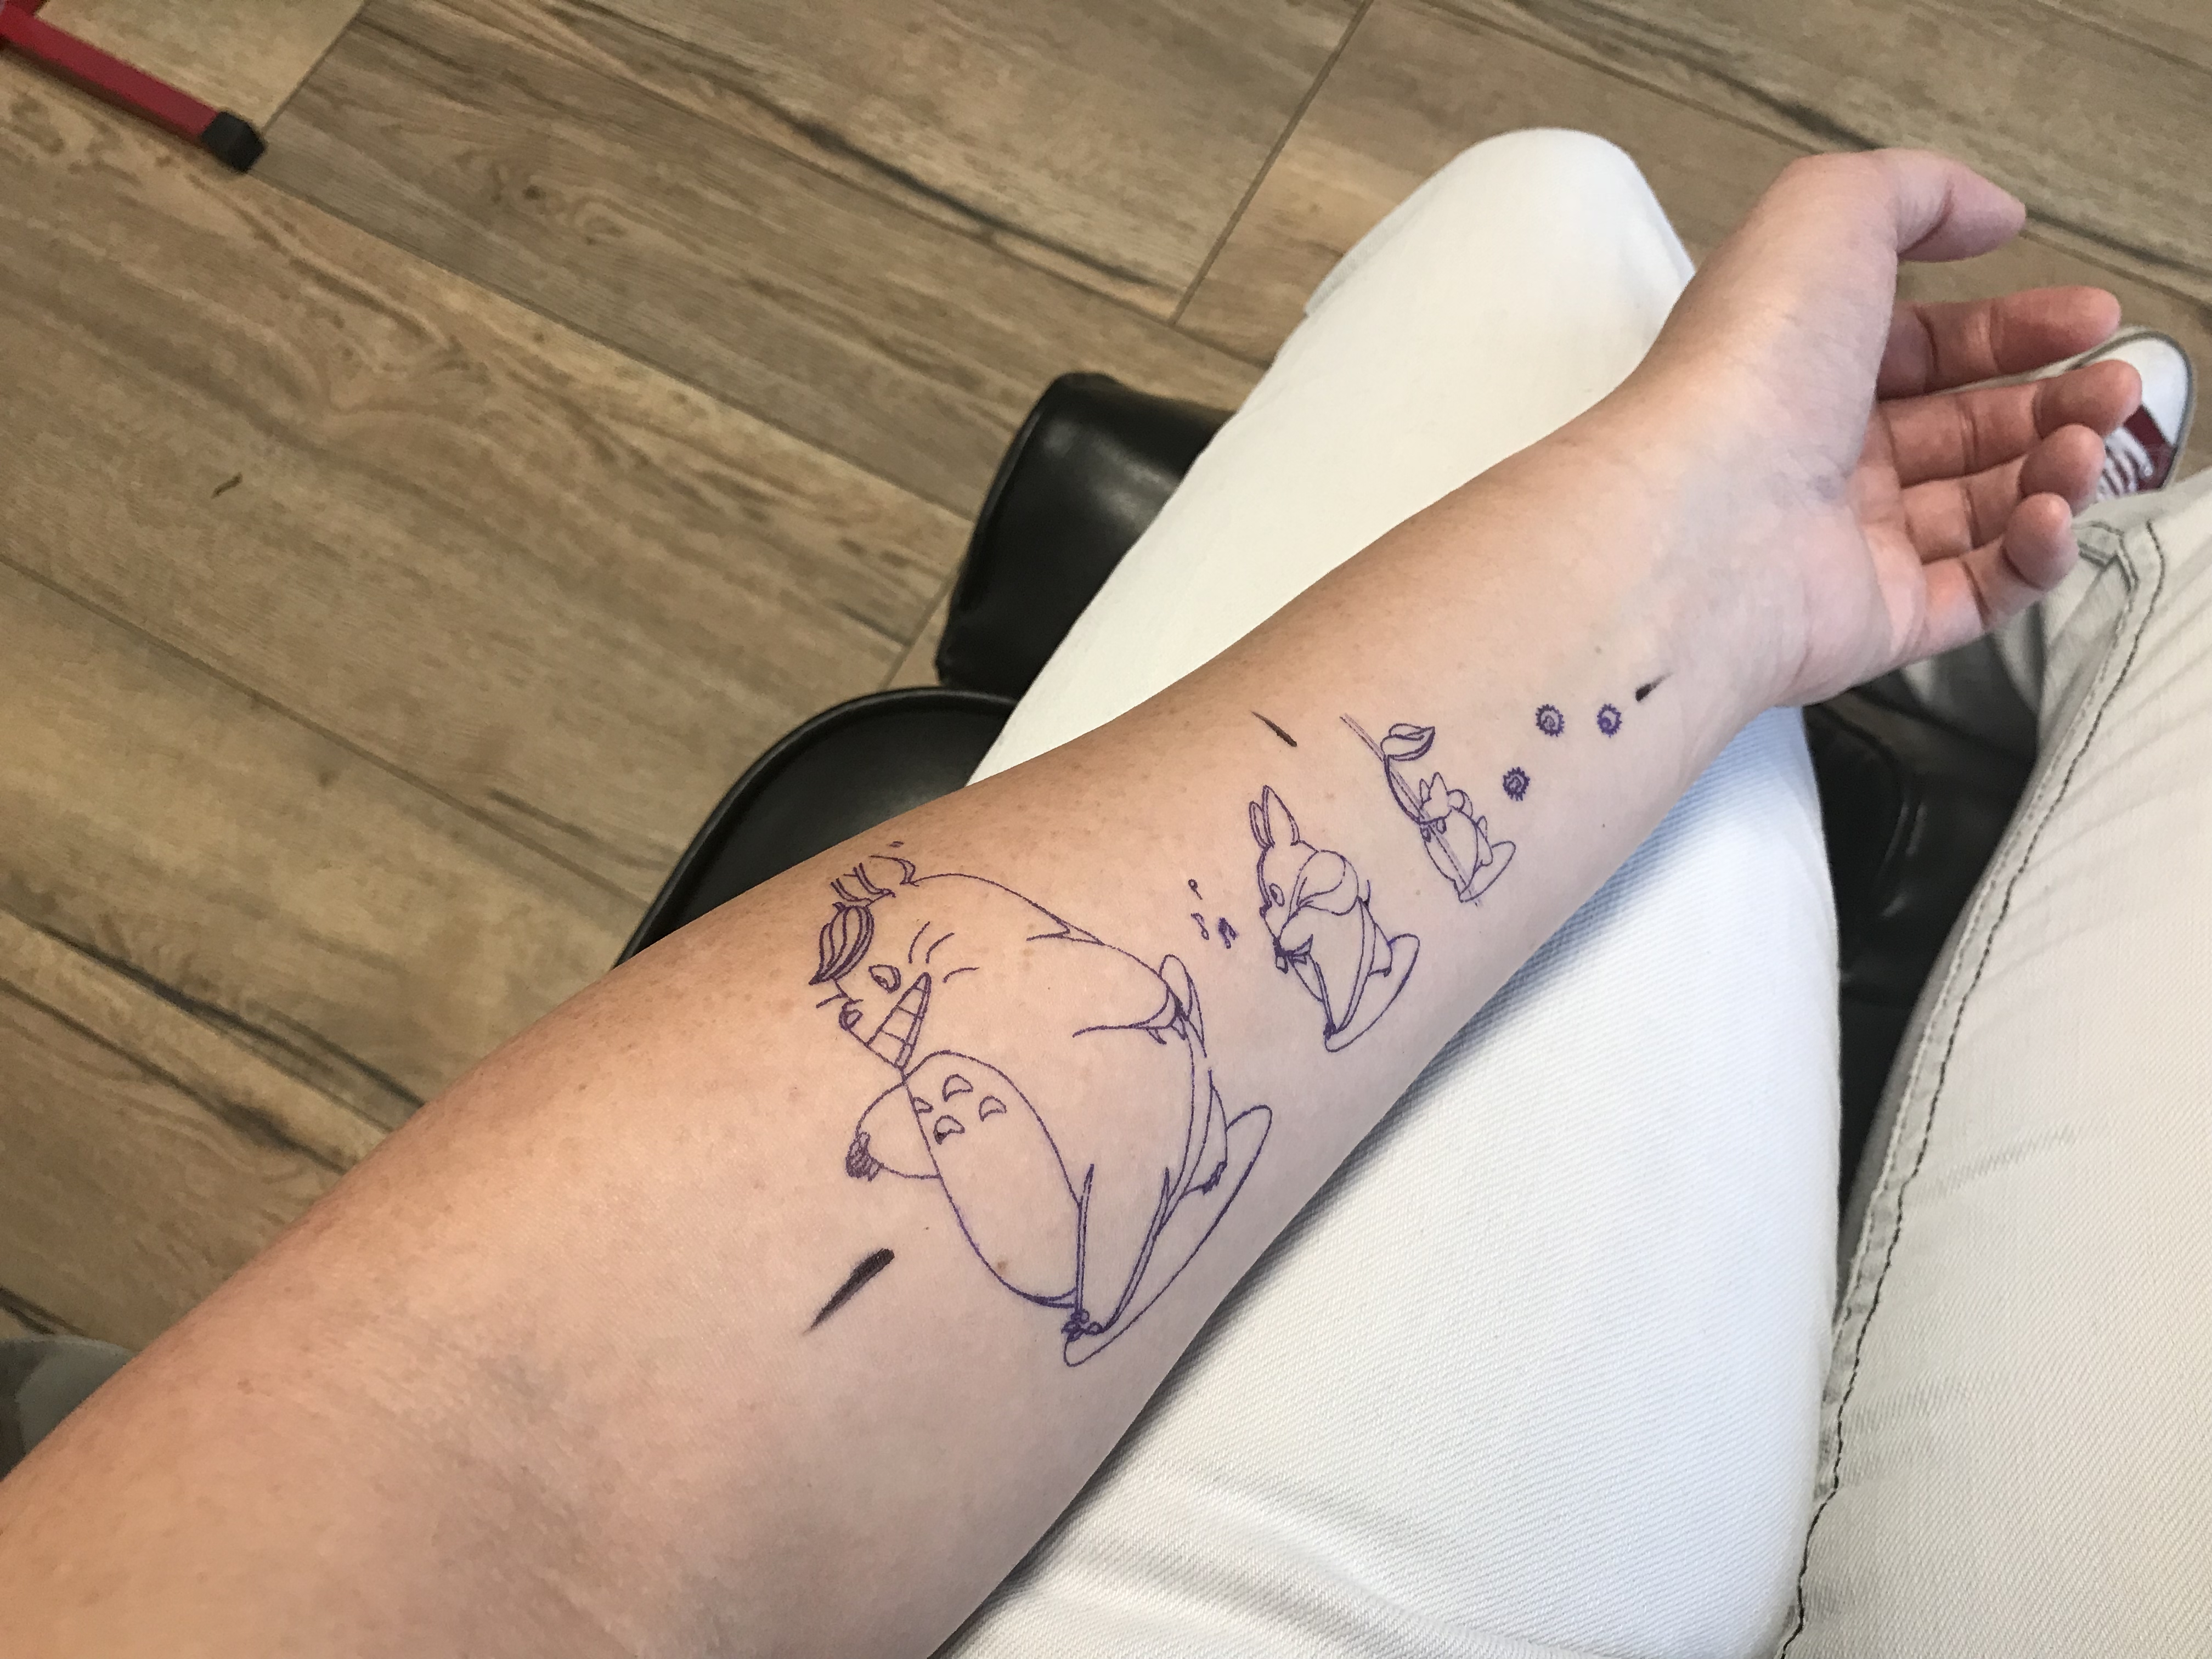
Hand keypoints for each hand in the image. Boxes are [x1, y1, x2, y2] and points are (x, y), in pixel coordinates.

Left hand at [1636, 150, 2142, 705]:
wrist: (1701, 517)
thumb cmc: (1755, 360)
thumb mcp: (1826, 216)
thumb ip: (1915, 191)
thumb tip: (1998, 216)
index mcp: (1802, 369)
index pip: (1925, 348)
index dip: (2015, 329)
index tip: (2098, 319)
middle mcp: (1821, 457)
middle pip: (1967, 429)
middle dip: (2057, 402)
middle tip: (2119, 388)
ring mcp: (1849, 546)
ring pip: (1986, 508)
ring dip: (2059, 469)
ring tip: (2090, 444)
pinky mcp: (1877, 624)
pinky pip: (1981, 591)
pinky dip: (2035, 553)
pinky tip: (2054, 510)